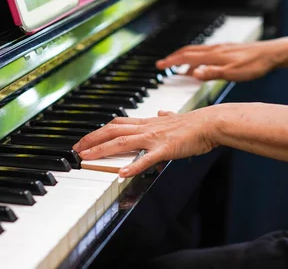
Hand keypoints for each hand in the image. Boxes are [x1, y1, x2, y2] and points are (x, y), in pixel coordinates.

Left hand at [72, 108, 219, 177]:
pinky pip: (146, 158)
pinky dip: (133, 166)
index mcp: (147, 122)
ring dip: (102, 150)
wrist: (211, 122)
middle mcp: (146, 128)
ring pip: (122, 142)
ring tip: (87, 158)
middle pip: (112, 131)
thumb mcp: (175, 118)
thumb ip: (165, 116)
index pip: (116, 124)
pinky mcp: (165, 149)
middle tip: (76, 149)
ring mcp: (154, 138)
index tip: (85, 139)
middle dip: (92, 140)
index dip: (98, 131)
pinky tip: (122, 174)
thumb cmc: (195, 123)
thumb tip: (163, 112)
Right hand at [155, 42, 279, 81]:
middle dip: (173, 58)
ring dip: (184, 59)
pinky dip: (197, 59)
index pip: (186, 57)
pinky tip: (202, 66)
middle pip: (188, 51)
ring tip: (179, 69)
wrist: (273, 54)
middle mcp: (215, 49)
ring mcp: (221, 48)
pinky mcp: (227, 50)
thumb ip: (212, 73)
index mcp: (213, 55)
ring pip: (197, 52)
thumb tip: (193, 74)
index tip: (159, 66)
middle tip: (162, 65)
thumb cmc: (255, 65)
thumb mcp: (233, 73)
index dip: (171, 61)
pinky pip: (206, 53)